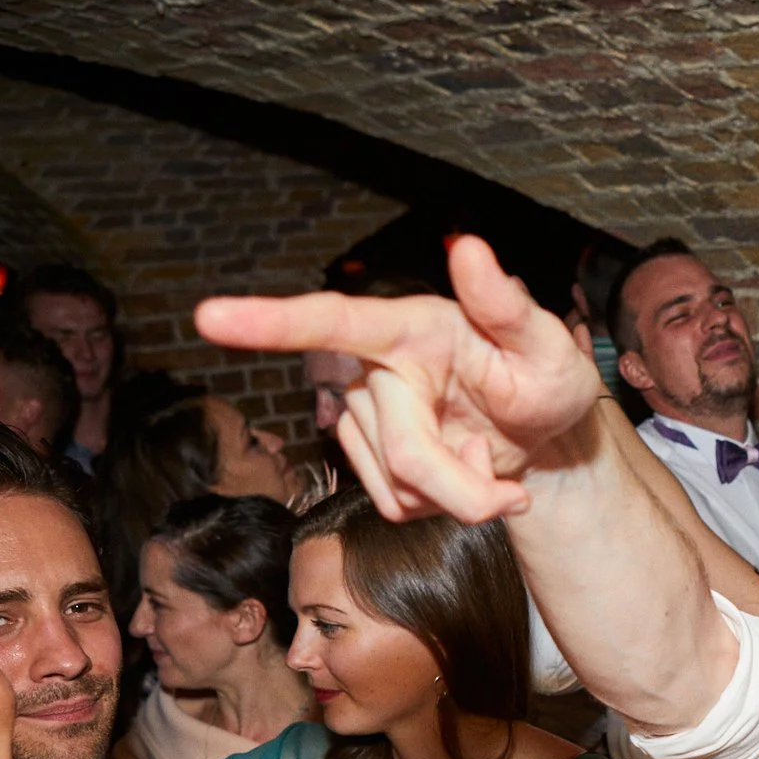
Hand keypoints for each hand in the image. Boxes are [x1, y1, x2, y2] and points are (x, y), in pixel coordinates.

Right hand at [194, 235, 604, 523]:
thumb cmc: (548, 379)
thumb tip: (472, 250)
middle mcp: (377, 367)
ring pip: (395, 488)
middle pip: (400, 454)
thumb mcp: (550, 346)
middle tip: (511, 493)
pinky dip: (441, 509)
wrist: (546, 434)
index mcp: (411, 327)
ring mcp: (369, 415)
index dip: (269, 321)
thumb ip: (509, 306)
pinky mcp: (372, 459)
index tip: (208, 315)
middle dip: (463, 489)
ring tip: (488, 459)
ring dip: (455, 497)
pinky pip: (397, 506)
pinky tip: (465, 476)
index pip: (332, 321)